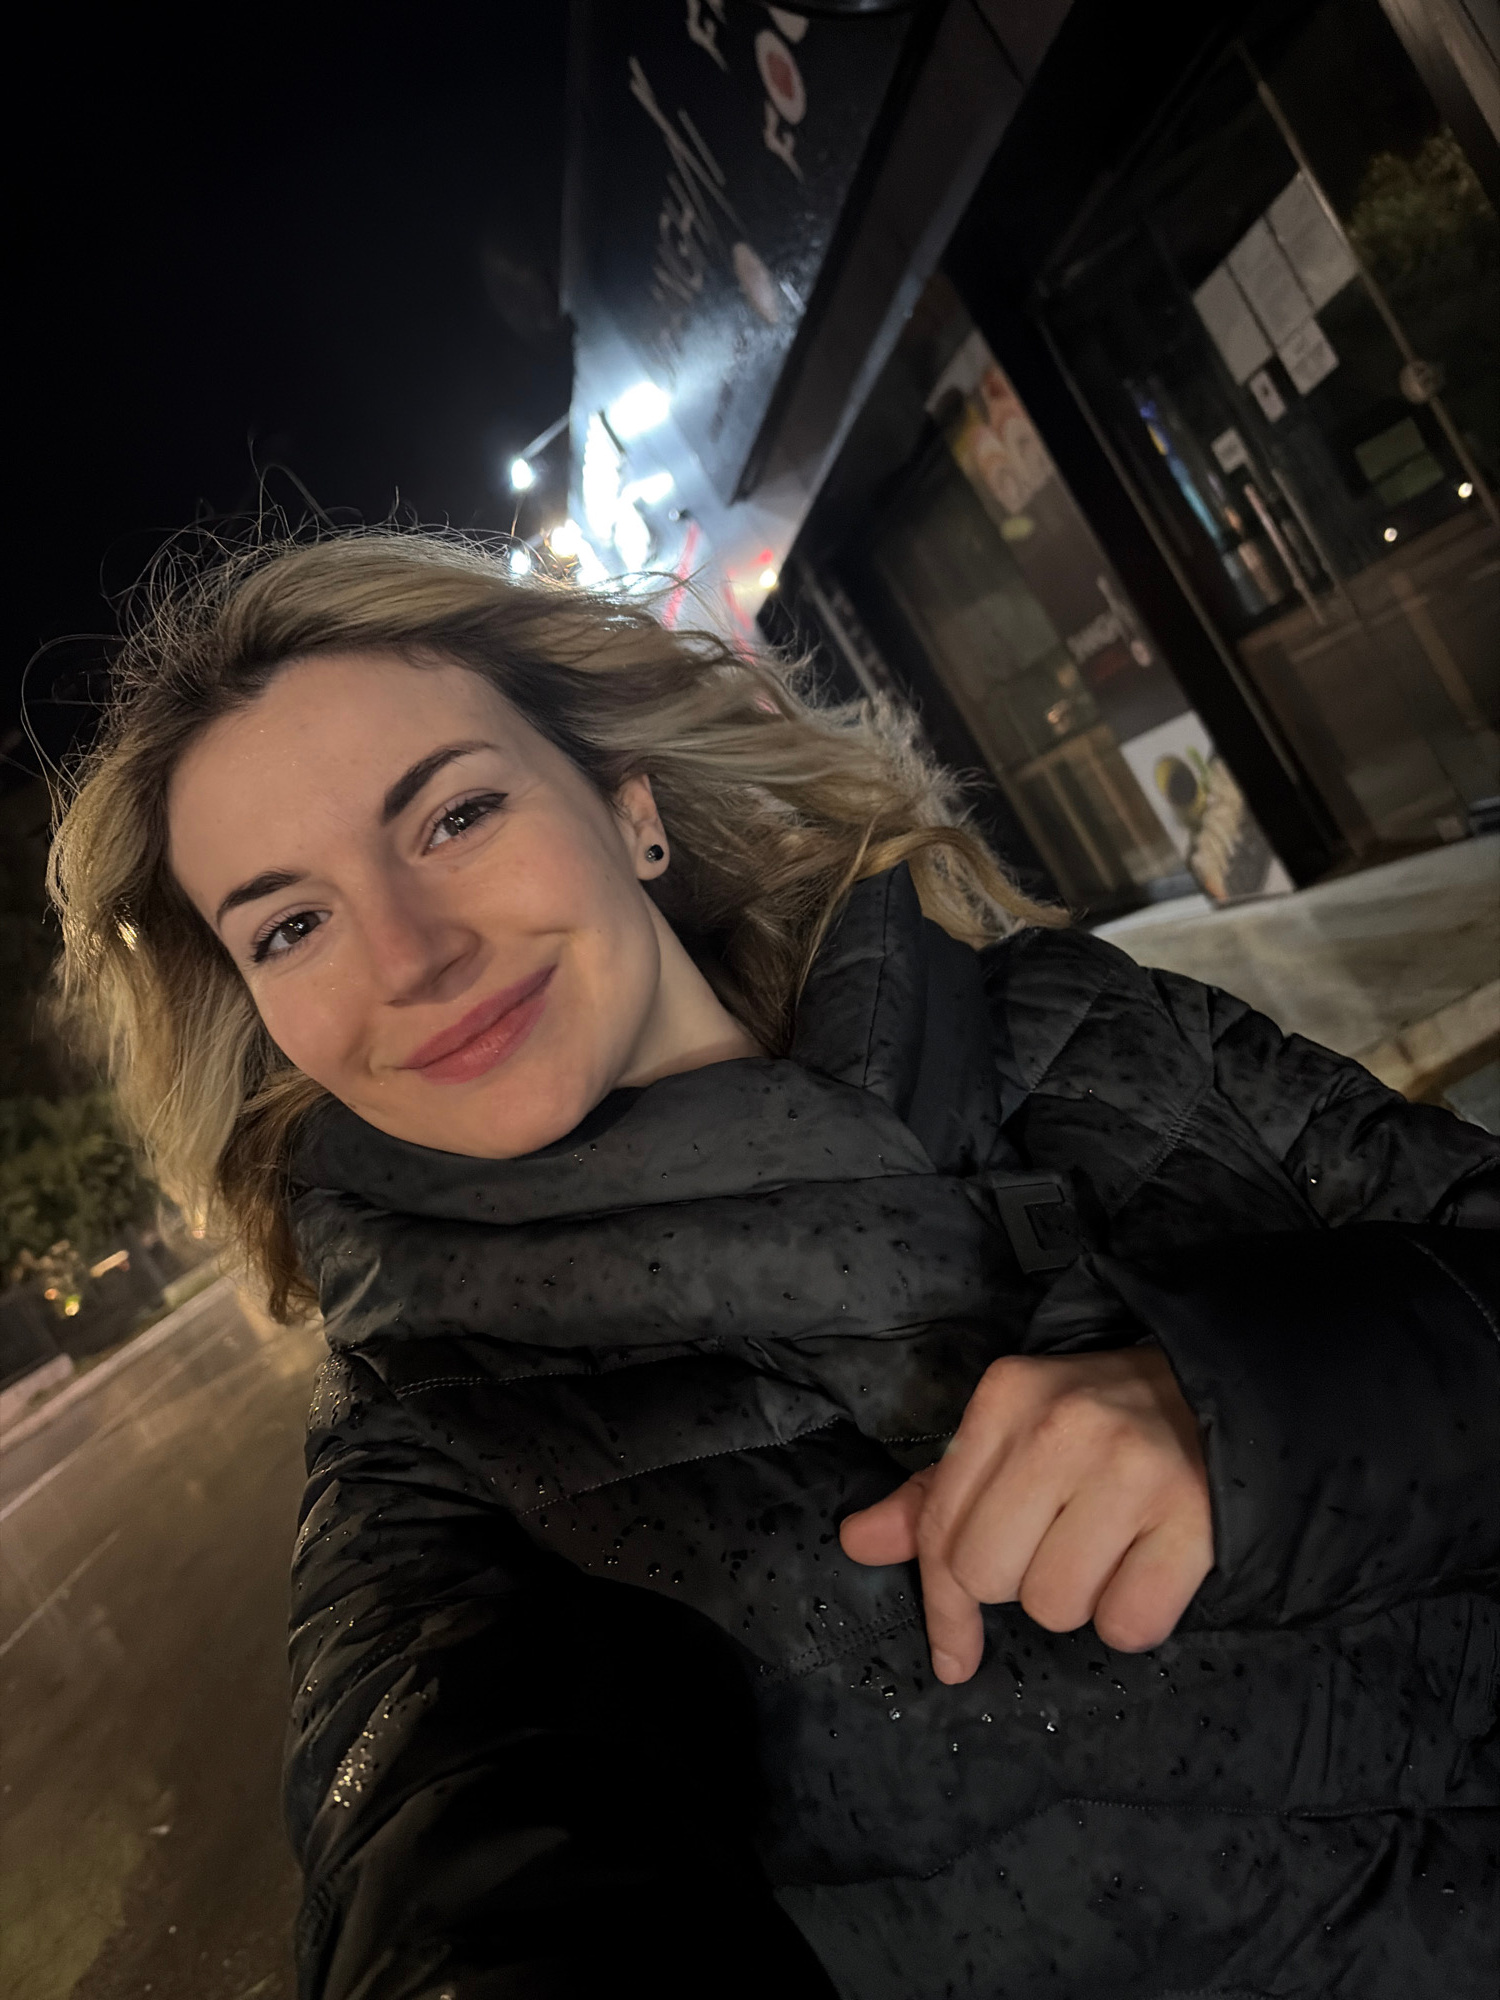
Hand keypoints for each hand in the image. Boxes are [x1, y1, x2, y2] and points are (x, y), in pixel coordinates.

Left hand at [839, 1348, 1212, 1681]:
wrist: (1219, 1394)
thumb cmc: (1101, 1421)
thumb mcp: (1014, 1432)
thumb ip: (937, 1493)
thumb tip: (856, 1542)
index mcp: (1007, 1398)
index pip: (941, 1527)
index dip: (942, 1603)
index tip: (953, 1651)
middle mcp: (1064, 1427)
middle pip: (989, 1576)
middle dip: (1018, 1586)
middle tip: (1058, 1549)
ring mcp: (1133, 1471)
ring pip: (1057, 1608)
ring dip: (1079, 1600)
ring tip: (1107, 1548)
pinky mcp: (1194, 1522)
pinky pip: (1128, 1627)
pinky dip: (1134, 1618)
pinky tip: (1146, 1568)